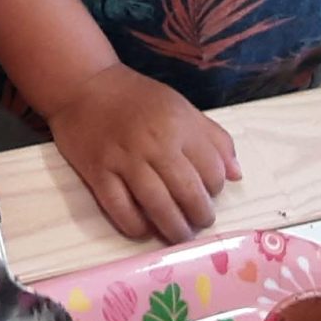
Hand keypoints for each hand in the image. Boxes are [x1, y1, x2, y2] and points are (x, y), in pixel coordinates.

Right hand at [45, 64, 240, 242]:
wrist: (84, 85)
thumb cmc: (136, 97)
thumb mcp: (181, 106)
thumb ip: (213, 137)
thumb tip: (236, 174)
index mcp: (179, 125)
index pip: (211, 171)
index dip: (216, 189)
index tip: (209, 195)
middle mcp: (155, 143)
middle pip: (188, 193)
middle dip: (199, 216)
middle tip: (198, 223)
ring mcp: (124, 159)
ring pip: (158, 206)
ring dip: (173, 228)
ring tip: (178, 235)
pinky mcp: (98, 172)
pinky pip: (121, 209)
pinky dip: (135, 226)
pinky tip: (143, 229)